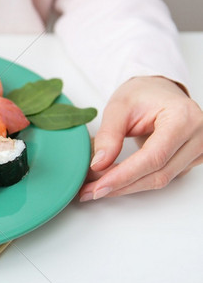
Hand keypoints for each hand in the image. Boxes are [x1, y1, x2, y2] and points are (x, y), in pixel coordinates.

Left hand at [79, 76, 202, 200]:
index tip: (99, 186)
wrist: (159, 91)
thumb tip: (98, 165)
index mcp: (183, 118)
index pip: (154, 157)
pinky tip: (114, 180)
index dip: (125, 175)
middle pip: (158, 174)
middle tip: (90, 190)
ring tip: (96, 186)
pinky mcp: (190, 160)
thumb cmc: (143, 94)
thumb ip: (109, 135)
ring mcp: (198, 150)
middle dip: (121, 185)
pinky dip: (135, 181)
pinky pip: (162, 177)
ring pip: (160, 180)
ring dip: (126, 187)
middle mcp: (197, 136)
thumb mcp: (118, 107)